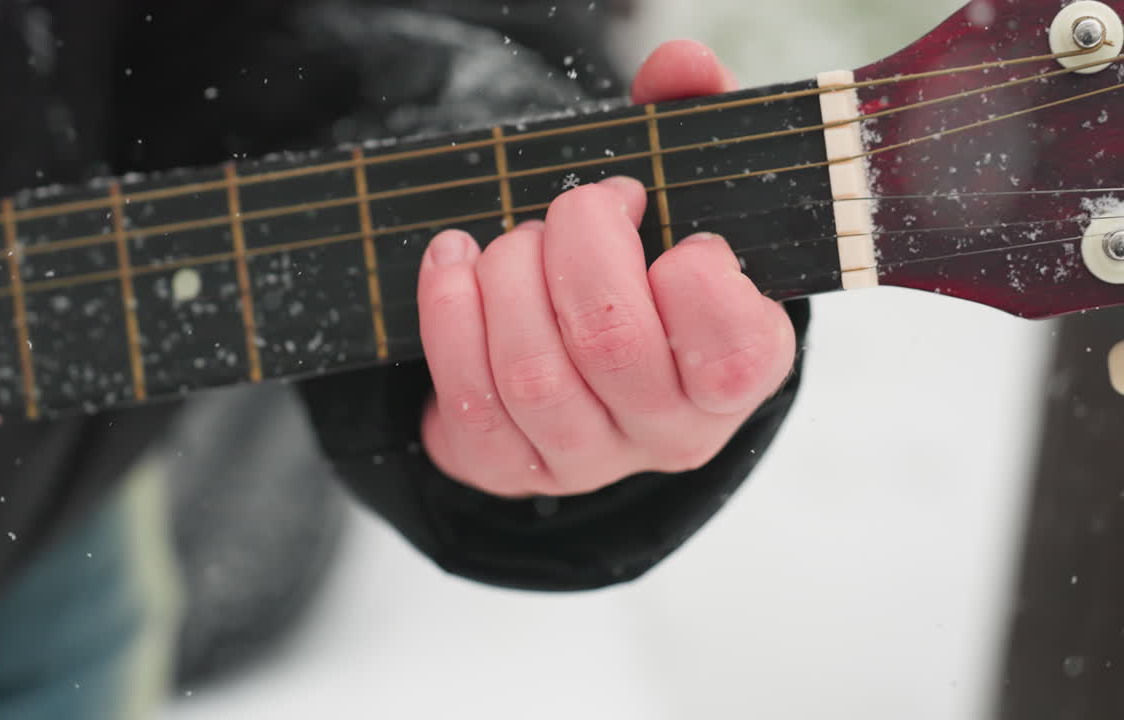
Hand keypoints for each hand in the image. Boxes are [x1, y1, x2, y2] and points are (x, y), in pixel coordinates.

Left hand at [416, 40, 796, 497]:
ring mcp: (587, 460)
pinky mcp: (509, 466)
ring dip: (510, 274)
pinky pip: (469, 395)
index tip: (667, 231)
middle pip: (613, 343)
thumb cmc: (645, 274)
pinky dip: (450, 310)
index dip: (691, 273)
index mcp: (739, 372)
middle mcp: (669, 433)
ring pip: (533, 371)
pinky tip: (455, 261)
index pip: (733, 350)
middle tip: (578, 207)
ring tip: (518, 240)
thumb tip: (679, 63)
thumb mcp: (683, 202)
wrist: (585, 370)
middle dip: (578, 242)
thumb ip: (690, 124)